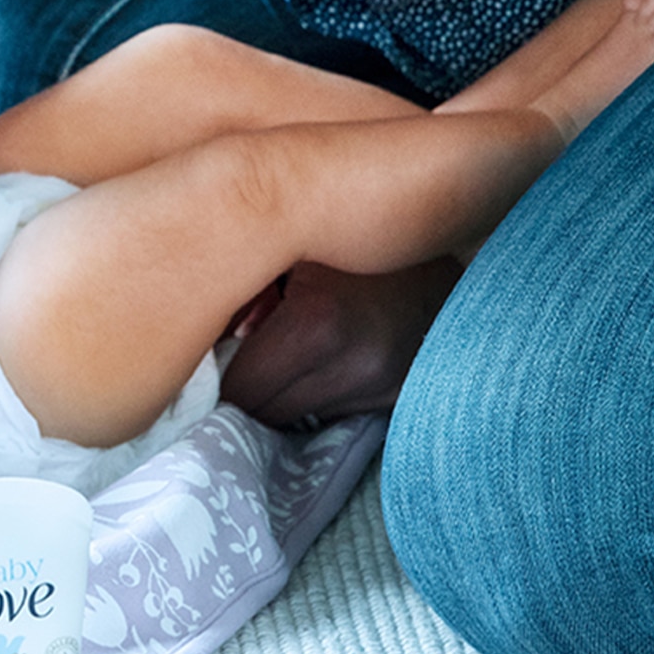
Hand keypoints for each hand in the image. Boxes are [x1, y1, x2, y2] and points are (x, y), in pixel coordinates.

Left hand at [218, 258, 462, 427]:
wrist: (444, 243)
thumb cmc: (348, 236)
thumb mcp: (293, 250)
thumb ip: (245, 293)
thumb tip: (209, 342)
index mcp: (316, 323)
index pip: (242, 390)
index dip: (222, 374)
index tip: (214, 359)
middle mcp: (356, 364)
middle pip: (267, 413)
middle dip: (247, 388)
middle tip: (241, 358)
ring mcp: (386, 386)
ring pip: (299, 417)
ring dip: (283, 393)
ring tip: (285, 351)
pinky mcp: (403, 396)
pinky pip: (337, 413)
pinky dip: (319, 393)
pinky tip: (323, 360)